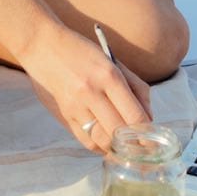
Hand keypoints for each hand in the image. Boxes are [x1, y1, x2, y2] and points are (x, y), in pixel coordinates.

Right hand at [19, 22, 150, 152]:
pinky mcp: (63, 114)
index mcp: (109, 75)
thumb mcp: (114, 62)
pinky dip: (100, 146)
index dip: (148, 135)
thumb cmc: (83, 52)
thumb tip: (149, 117)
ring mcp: (75, 105)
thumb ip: (136, 88)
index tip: (155, 144)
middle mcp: (91, 92)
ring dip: (117, 148)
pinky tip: (107, 143)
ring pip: (102, 140)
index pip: (134, 115)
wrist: (42, 45)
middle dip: (135, 145)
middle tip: (144, 150)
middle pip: (120, 132)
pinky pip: (85, 140)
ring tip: (126, 147)